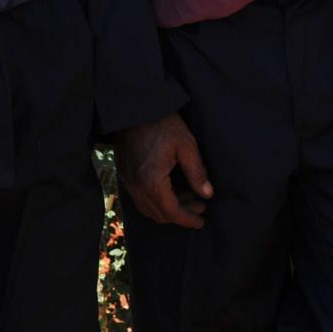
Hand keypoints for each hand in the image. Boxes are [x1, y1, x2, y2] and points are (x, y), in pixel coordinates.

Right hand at [114, 113, 212, 228]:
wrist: (134, 110)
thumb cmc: (162, 124)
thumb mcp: (186, 145)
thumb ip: (197, 172)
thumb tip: (207, 194)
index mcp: (152, 182)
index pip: (171, 212)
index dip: (188, 219)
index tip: (202, 221)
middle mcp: (136, 187)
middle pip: (159, 214)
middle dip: (181, 214)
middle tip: (200, 207)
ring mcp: (128, 182)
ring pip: (149, 208)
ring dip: (169, 208)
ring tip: (189, 196)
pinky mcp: (125, 175)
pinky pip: (141, 198)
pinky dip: (157, 200)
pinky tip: (171, 189)